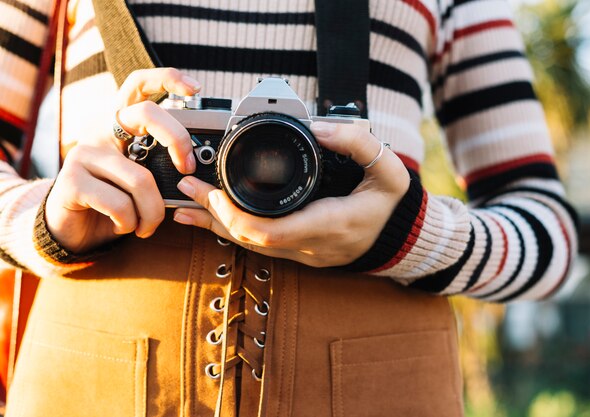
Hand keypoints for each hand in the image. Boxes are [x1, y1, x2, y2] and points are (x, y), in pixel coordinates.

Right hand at [45, 68, 200, 252]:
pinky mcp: (71, 181)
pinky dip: (130, 223)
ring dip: (153, 212)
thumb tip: (195, 167)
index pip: (139, 84)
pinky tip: (122, 226)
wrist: (73, 231)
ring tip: (147, 225)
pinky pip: (121, 204)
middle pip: (146, 113)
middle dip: (178, 140)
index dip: (167, 78)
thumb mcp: (143, 178)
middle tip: (187, 169)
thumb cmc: (115, 203)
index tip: (195, 89)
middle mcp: (100, 131)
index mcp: (119, 125)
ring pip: (142, 179)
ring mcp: (83, 154)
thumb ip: (161, 165)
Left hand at [173, 122, 409, 266]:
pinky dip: (234, 232)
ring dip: (217, 227)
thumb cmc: (392, 204)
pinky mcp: (300, 254)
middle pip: (251, 240)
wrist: (400, 236)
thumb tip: (318, 127)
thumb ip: (357, 142)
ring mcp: (304, 255)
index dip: (236, 216)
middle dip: (214, 216)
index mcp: (331, 224)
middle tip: (186, 188)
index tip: (216, 190)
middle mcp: (312, 247)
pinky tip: (214, 221)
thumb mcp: (389, 169)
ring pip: (251, 247)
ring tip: (186, 207)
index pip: (271, 232)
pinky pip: (261, 247)